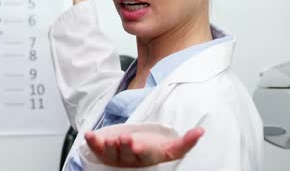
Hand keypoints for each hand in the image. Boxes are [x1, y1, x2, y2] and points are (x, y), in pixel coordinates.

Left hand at [84, 126, 204, 167]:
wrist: (138, 151)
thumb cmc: (155, 148)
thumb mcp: (172, 147)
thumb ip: (186, 142)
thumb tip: (201, 131)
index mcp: (147, 156)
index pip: (144, 154)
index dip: (140, 150)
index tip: (137, 144)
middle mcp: (130, 159)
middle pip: (126, 154)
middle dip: (123, 146)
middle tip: (122, 138)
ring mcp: (116, 157)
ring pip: (110, 153)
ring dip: (106, 146)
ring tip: (104, 138)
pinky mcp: (104, 153)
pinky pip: (96, 149)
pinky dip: (91, 142)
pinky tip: (88, 135)